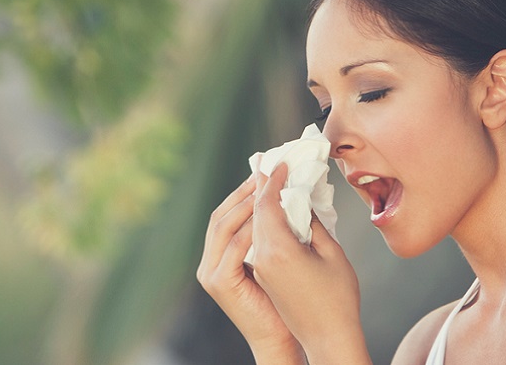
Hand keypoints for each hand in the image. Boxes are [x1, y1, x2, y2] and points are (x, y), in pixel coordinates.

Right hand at [196, 174, 304, 363]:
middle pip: (222, 213)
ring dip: (247, 203)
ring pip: (224, 225)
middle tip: (266, 170)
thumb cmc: (288, 300)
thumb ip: (280, 230)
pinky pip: (234, 247)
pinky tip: (266, 214)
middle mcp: (211, 260)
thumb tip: (294, 196)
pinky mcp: (219, 282)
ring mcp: (211, 272)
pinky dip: (249, 227)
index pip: (230, 212)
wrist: (282, 338)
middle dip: (245, 190)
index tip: (267, 168)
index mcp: (223, 253)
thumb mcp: (283, 256)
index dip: (247, 189)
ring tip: (266, 185)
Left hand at [251, 163, 371, 363]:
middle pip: (253, 213)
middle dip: (259, 188)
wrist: (328, 338)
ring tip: (269, 185)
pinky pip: (256, 241)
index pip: (267, 205)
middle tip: (268, 167)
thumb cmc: (338, 298)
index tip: (279, 164)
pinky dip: (261, 223)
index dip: (272, 181)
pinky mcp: (263, 277)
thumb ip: (315, 225)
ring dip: (258, 205)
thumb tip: (303, 205)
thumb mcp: (333, 254)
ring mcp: (260, 269)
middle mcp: (262, 258)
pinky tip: (273, 214)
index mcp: (278, 250)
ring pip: (252, 227)